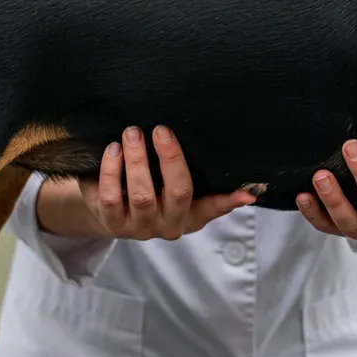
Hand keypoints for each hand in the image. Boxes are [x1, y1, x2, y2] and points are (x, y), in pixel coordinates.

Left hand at [78, 125, 255, 240]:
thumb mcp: (175, 188)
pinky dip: (112, 170)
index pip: (212, 207)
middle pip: (177, 194)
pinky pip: (111, 197)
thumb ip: (203, 184)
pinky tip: (113, 150)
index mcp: (190, 216)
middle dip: (170, 159)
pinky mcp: (113, 223)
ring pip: (142, 195)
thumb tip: (248, 185)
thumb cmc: (151, 189)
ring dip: (138, 160)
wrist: (109, 211)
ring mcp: (140, 227)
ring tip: (132, 133)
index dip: (229, 200)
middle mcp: (168, 225)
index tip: (247, 191)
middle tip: (161, 129)